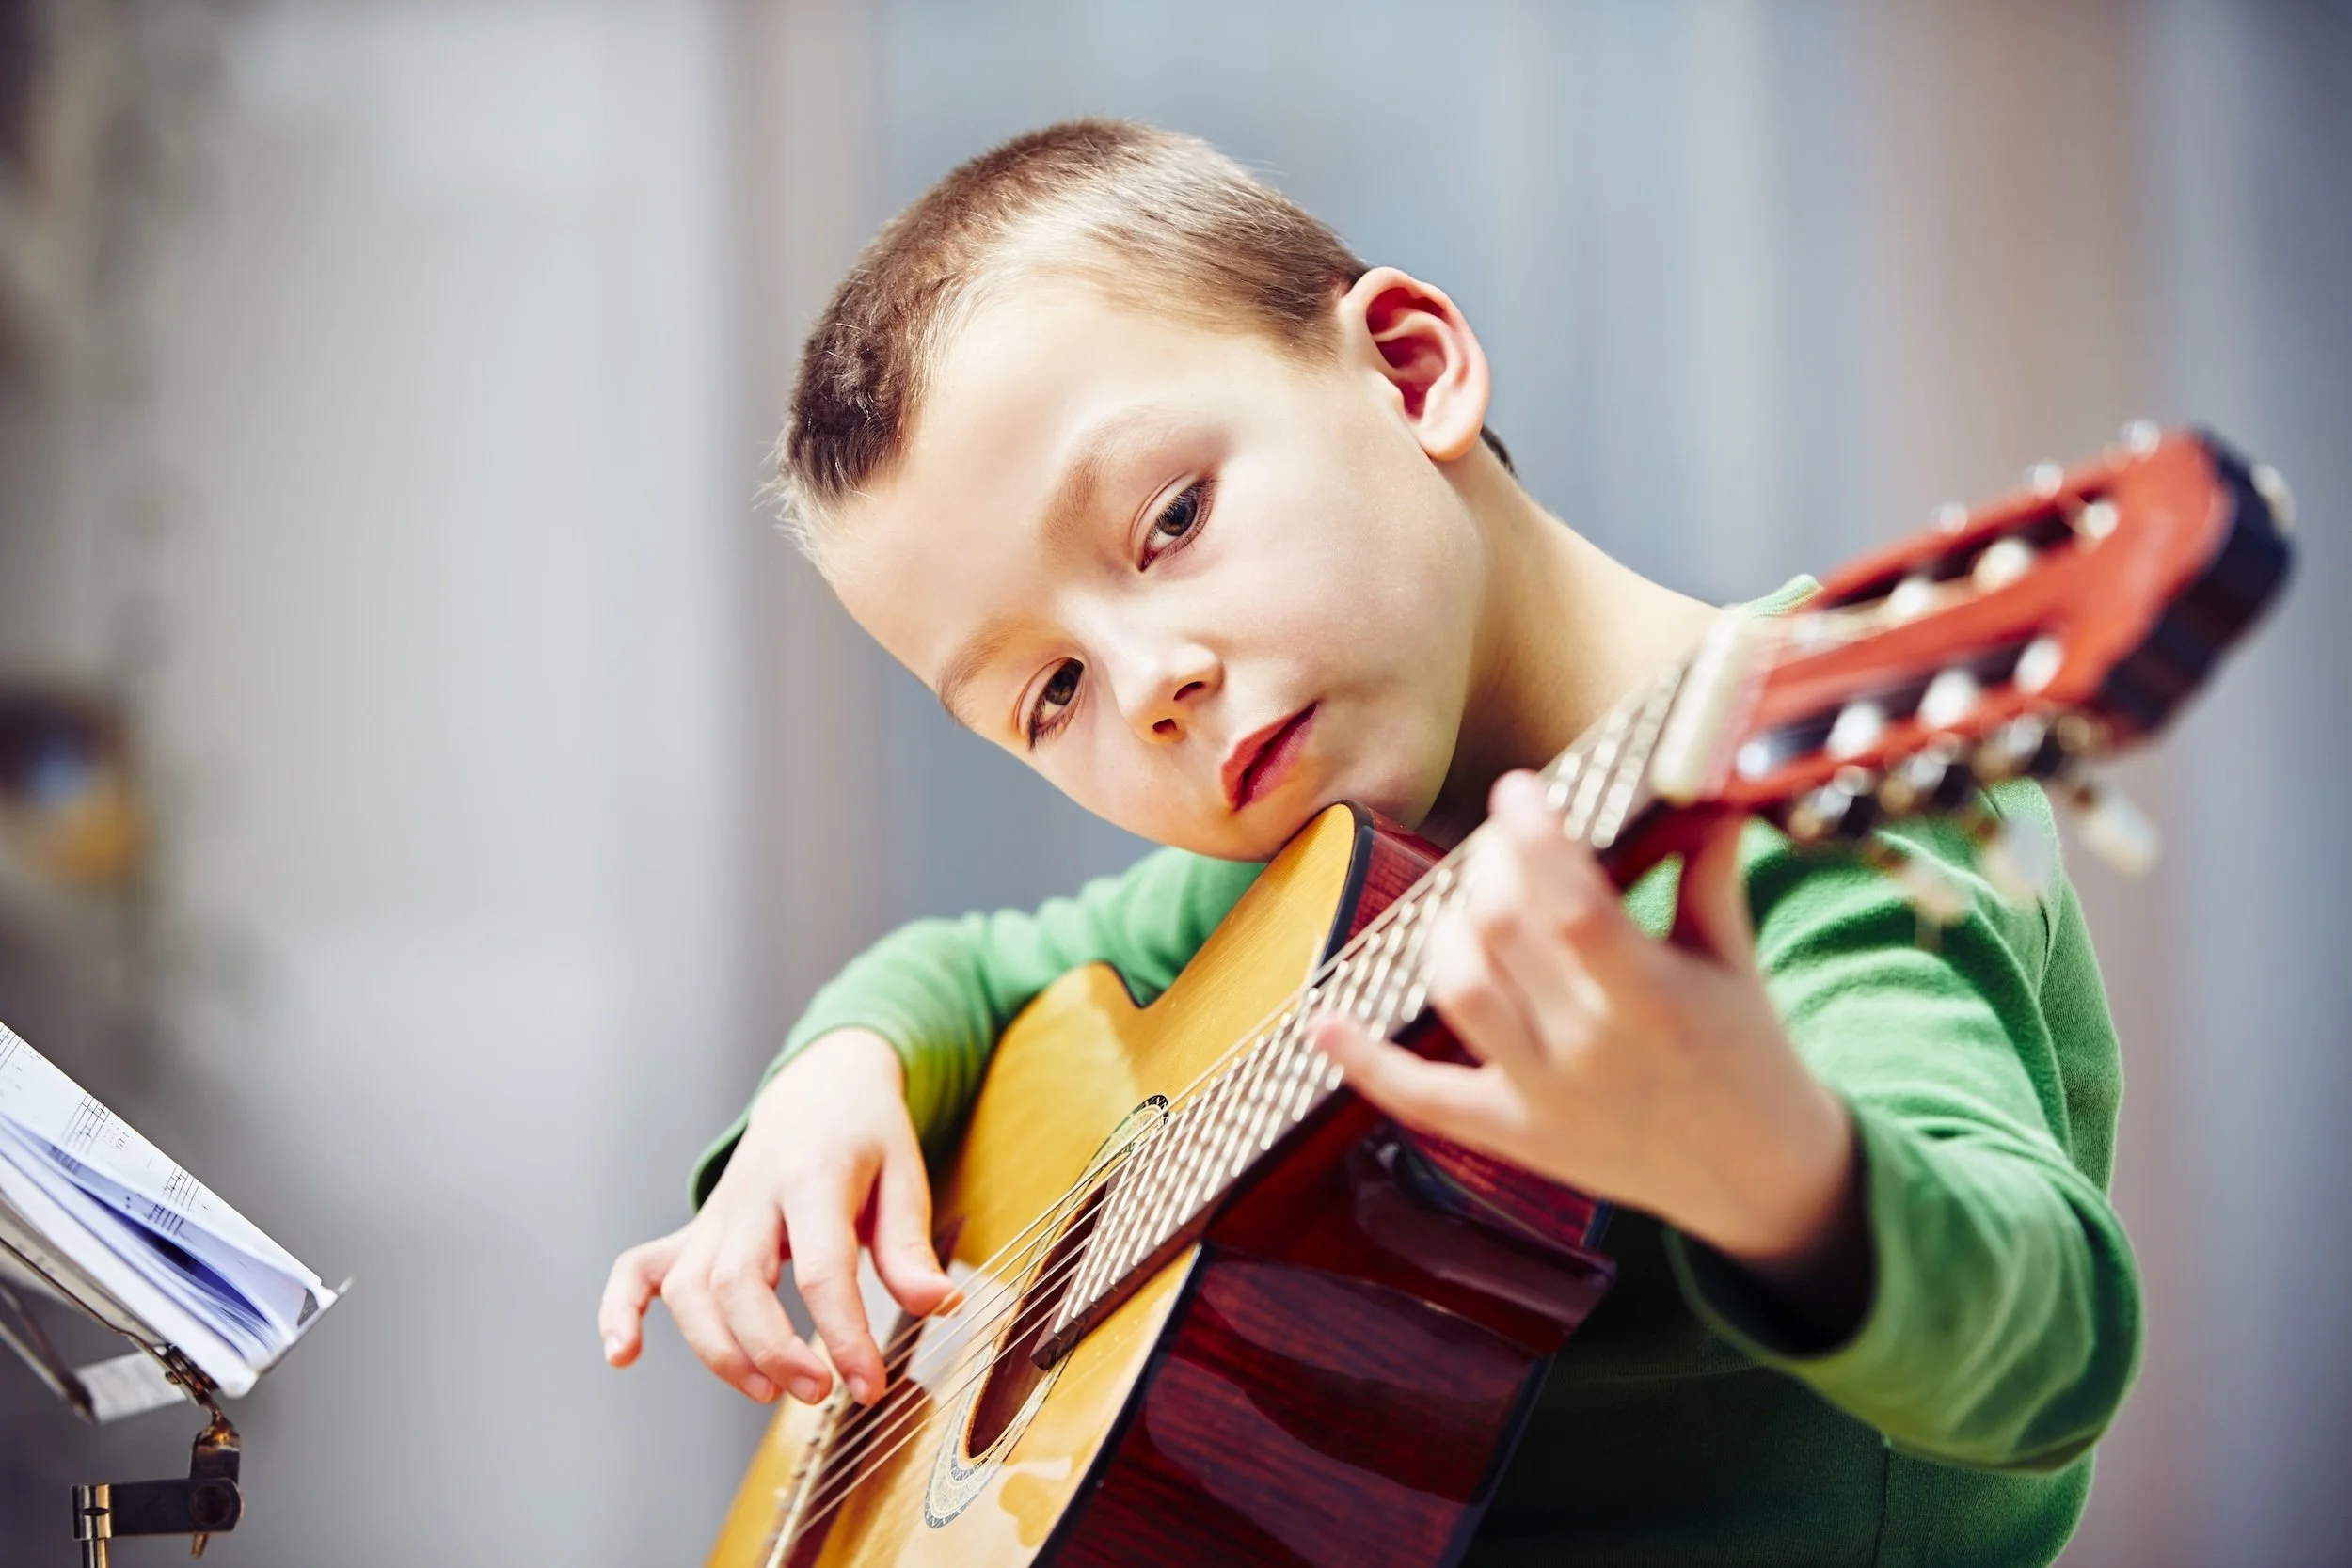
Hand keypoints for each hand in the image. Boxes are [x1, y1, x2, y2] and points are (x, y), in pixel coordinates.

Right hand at [598, 1028, 953, 1405]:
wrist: (821, 1085)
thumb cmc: (867, 1136)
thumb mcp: (905, 1176)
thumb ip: (910, 1248)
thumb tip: (939, 1307)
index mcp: (813, 1174)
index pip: (821, 1267)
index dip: (844, 1335)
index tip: (870, 1386)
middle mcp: (753, 1194)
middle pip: (739, 1282)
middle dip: (773, 1350)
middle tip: (820, 1393)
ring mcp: (717, 1214)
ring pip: (690, 1288)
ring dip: (720, 1351)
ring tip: (769, 1392)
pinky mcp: (696, 1231)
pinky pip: (637, 1267)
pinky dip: (621, 1309)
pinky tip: (622, 1356)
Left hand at [1313, 772, 1864, 1316]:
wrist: (1756, 1177)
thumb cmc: (1745, 1052)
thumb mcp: (1734, 961)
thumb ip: (1706, 874)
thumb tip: (1698, 784)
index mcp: (1655, 1000)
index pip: (1575, 907)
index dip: (1535, 840)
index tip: (1517, 789)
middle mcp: (1593, 1050)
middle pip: (1505, 935)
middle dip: (1489, 868)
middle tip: (1500, 842)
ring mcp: (1545, 1098)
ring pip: (1460, 994)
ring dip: (1445, 932)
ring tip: (1468, 905)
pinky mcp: (1513, 1136)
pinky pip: (1423, 1098)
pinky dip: (1365, 1061)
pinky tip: (1322, 1019)